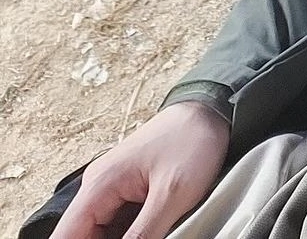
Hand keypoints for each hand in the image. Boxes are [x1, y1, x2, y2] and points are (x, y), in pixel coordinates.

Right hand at [52, 100, 229, 238]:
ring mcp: (114, 188)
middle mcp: (100, 186)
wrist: (212, 109)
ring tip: (152, 232)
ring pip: (100, 232)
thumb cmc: (193, 140)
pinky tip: (150, 233)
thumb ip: (142, 235)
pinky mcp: (130, 190)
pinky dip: (128, 233)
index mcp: (100, 185)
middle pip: (82, 235)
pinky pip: (118, 223)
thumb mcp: (171, 195)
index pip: (65, 236)